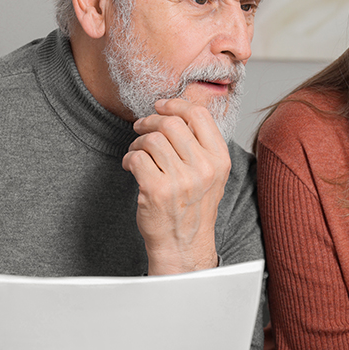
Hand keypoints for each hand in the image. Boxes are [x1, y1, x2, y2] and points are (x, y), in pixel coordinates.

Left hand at [123, 98, 230, 275]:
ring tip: (137, 152)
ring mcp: (180, 181)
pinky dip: (129, 158)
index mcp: (219, 160)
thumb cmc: (193, 206)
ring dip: (138, 142)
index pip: (199, 115)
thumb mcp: (211, 174)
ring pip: (151, 139)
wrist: (184, 244)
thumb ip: (201, 144)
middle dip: (150, 121)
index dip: (175, 105)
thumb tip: (179, 109)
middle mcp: (203, 169)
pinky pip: (136, 158)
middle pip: (171, 123)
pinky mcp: (156, 190)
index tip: (161, 107)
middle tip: (141, 128)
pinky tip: (132, 167)